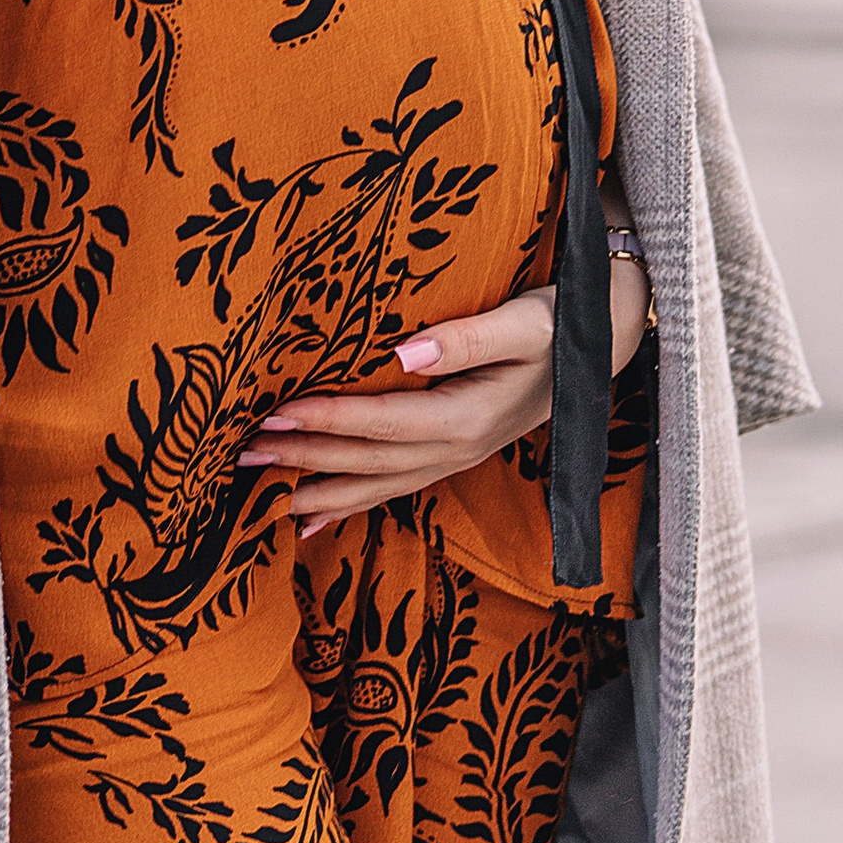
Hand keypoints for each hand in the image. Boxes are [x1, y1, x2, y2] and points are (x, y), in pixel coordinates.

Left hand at [240, 252, 650, 538]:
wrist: (603, 344)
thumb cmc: (563, 323)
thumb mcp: (525, 322)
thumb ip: (466, 338)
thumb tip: (405, 352)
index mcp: (468, 417)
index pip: (381, 423)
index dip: (326, 420)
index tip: (272, 414)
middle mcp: (458, 449)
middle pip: (367, 462)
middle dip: (303, 461)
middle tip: (239, 458)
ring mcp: (456, 458)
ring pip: (376, 484)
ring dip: (318, 490)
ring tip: (260, 499)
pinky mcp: (453, 453)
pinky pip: (393, 487)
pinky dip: (351, 503)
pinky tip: (312, 521)